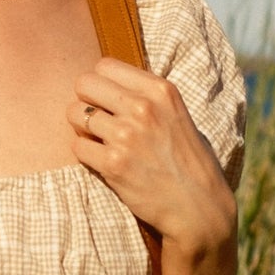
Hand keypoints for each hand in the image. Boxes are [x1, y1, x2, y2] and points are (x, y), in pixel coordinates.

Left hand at [66, 57, 235, 262]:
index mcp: (161, 90)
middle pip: (84, 84)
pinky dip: (85, 153)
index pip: (105, 65)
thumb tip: (115, 86)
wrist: (199, 209)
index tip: (107, 100)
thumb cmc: (191, 164)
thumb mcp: (179, 116)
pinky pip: (77, 145)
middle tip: (98, 120)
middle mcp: (143, 108)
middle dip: (86, 101)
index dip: (101, 83)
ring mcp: (126, 135)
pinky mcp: (113, 164)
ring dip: (83, 128)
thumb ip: (150, 99)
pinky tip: (102, 161)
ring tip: (101, 142)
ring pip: (75, 114)